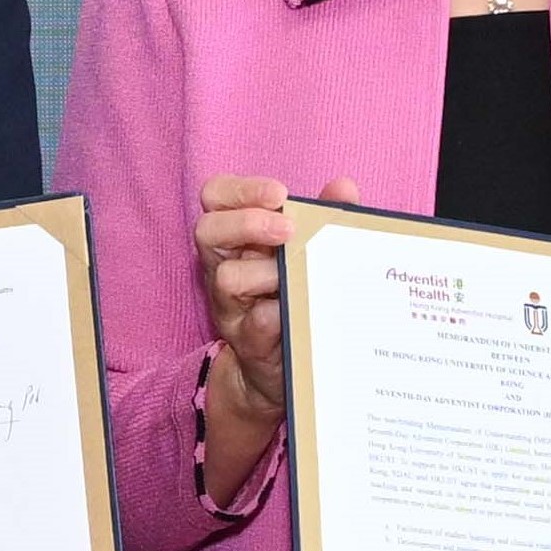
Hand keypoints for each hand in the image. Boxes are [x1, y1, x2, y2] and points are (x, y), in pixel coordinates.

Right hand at [190, 178, 311, 501]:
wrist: (290, 363)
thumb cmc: (297, 293)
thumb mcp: (310, 251)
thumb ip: (325, 217)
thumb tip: (343, 187)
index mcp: (240, 235)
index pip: (217, 196)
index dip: (241, 189)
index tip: (280, 193)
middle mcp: (225, 264)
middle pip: (208, 229)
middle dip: (248, 223)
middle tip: (287, 230)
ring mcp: (231, 304)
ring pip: (223, 277)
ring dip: (261, 272)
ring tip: (290, 276)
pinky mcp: (246, 340)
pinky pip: (250, 324)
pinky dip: (269, 316)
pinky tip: (288, 311)